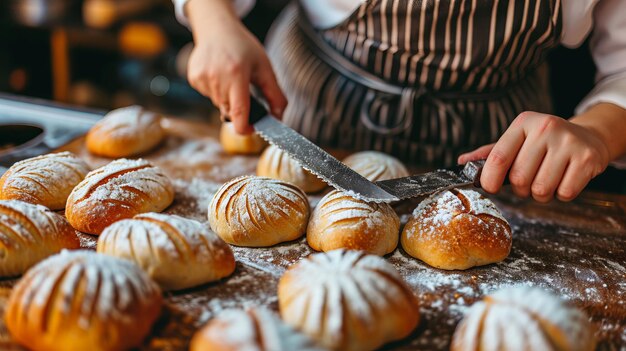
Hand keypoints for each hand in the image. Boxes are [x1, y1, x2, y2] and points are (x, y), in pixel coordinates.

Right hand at [186, 0, 286, 133]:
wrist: (216, 29)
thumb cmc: (243, 47)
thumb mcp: (264, 68)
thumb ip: (275, 95)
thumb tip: (279, 117)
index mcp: (236, 74)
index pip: (238, 113)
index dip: (246, 128)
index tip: (253, 128)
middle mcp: (217, 78)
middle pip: (230, 112)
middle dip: (239, 107)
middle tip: (244, 88)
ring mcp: (202, 79)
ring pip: (219, 105)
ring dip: (228, 98)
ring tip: (230, 76)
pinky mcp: (194, 79)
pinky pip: (209, 96)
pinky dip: (216, 91)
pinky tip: (218, 74)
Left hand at [458, 111, 609, 201]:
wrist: (588, 137)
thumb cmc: (545, 143)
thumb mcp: (518, 141)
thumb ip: (490, 153)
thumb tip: (463, 163)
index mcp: (524, 123)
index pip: (498, 157)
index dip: (489, 179)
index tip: (490, 187)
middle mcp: (546, 128)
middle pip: (519, 179)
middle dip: (520, 189)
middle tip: (529, 181)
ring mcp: (568, 142)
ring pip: (541, 189)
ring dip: (540, 194)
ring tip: (547, 180)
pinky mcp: (587, 158)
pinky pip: (564, 193)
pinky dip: (561, 194)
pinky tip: (564, 179)